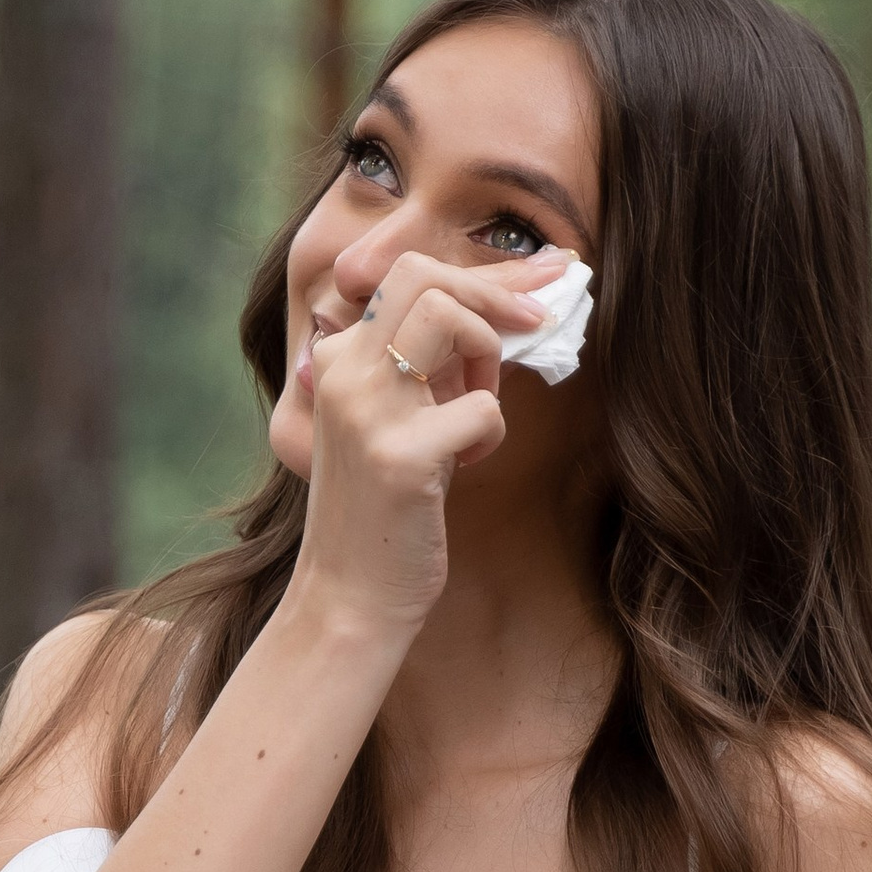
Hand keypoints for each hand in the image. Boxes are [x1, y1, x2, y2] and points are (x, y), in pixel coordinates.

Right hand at [269, 250, 556, 641]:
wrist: (349, 599)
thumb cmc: (386, 510)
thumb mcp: (398, 419)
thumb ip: (432, 365)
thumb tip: (507, 307)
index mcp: (336, 358)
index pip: (407, 273)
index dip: (480, 275)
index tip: (536, 287)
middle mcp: (341, 372)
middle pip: (424, 275)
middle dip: (491, 295)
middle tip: (534, 325)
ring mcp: (366, 410)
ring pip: (449, 317)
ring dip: (487, 356)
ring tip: (475, 410)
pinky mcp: (400, 454)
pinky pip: (483, 406)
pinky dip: (491, 433)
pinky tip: (464, 466)